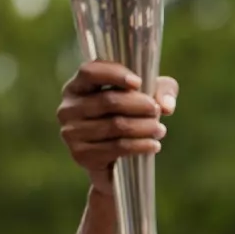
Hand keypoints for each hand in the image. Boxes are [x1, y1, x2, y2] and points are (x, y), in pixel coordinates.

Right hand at [57, 60, 178, 196]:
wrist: (115, 161)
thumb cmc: (130, 117)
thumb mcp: (149, 96)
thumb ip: (162, 90)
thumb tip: (167, 106)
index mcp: (77, 86)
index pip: (90, 72)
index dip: (115, 74)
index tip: (139, 82)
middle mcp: (68, 108)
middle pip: (108, 100)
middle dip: (139, 104)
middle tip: (157, 110)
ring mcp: (71, 132)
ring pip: (115, 125)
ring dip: (144, 127)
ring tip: (160, 129)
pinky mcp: (81, 155)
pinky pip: (116, 148)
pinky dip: (139, 146)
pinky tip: (154, 145)